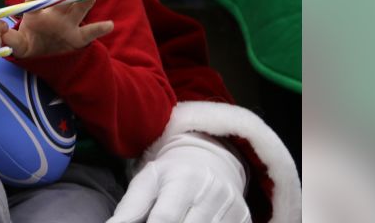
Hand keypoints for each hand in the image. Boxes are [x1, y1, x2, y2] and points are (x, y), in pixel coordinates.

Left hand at [2, 0, 112, 57]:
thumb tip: (1, 33)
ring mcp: (68, 24)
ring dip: (84, 2)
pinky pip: (90, 32)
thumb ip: (12, 39)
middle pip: (62, 0)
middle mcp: (54, 14)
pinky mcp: (78, 37)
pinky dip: (100, 29)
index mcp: (37, 13)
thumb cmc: (29, 44)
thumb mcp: (19, 44)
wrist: (43, 57)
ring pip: (78, 9)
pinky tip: (109, 24)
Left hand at [107, 132, 249, 222]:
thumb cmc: (171, 174)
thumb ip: (130, 207)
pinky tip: (190, 221)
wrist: (212, 159)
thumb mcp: (147, 181)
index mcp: (183, 180)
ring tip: (178, 221)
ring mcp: (231, 207)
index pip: (166, 217)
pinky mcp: (244, 218)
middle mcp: (211, 193)